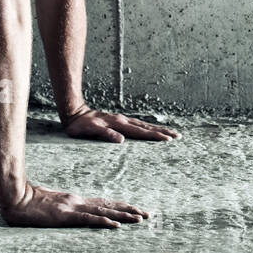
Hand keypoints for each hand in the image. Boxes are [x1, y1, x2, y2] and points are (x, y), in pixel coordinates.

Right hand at [0, 182, 147, 227]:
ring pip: (104, 212)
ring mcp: (72, 208)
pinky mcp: (65, 216)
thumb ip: (62, 207)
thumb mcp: (49, 205)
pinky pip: (89, 220)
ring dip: (124, 216)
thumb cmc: (28, 202)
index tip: (136, 209)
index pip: (103, 203)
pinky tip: (116, 225)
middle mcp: (78, 202)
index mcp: (75, 200)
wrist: (14, 197)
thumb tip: (72, 211)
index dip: (121, 206)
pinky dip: (104, 222)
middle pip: (109, 206)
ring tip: (140, 218)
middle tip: (147, 214)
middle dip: (129, 210)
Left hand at [62, 106, 181, 142]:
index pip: (141, 132)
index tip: (168, 140)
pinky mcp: (119, 121)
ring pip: (144, 125)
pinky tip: (152, 130)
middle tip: (178, 136)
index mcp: (119, 124)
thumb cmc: (80, 125)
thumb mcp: (89, 131)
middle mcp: (123, 121)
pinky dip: (148, 128)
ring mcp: (122, 120)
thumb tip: (121, 140)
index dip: (155, 136)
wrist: (74, 112)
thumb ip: (105, 134)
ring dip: (158, 129)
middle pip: (147, 127)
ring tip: (171, 133)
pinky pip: (138, 124)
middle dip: (163, 132)